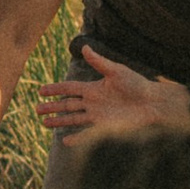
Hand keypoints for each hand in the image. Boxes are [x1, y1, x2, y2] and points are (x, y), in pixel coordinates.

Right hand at [32, 46, 189, 139]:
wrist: (152, 103)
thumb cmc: (137, 84)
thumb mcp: (116, 71)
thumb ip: (99, 62)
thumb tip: (84, 47)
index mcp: (93, 88)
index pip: (69, 88)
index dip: (55, 89)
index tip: (41, 91)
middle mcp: (93, 102)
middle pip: (67, 105)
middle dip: (52, 108)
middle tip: (37, 110)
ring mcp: (97, 116)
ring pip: (73, 119)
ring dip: (59, 121)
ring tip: (44, 124)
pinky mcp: (105, 128)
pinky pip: (87, 134)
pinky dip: (76, 138)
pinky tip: (65, 141)